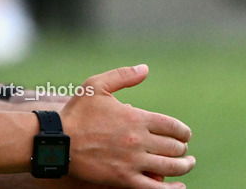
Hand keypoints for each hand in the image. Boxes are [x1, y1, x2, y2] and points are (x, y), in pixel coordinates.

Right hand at [60, 65, 194, 187]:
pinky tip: (180, 188)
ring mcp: (133, 161)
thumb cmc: (76, 113)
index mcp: (136, 118)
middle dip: (183, 149)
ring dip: (184, 167)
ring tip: (186, 165)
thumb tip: (145, 69)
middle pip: (174, 147)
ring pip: (171, 168)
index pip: (172, 126)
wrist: (58, 141)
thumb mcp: (96, 85)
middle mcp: (139, 140)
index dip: (183, 131)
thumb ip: (122, 76)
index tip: (184, 134)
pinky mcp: (124, 178)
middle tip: (183, 150)